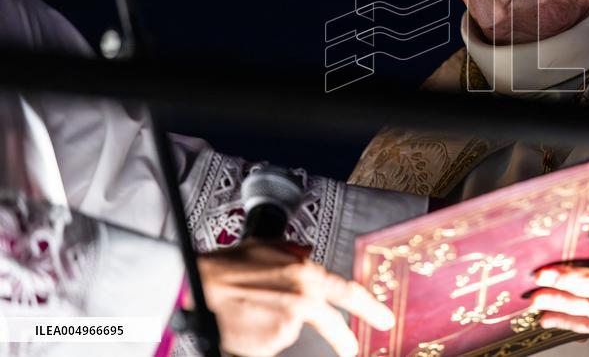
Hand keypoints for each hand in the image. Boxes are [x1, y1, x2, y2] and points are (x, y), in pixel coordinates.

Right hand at [192, 240, 393, 356]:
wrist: (197, 286)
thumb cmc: (228, 266)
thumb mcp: (268, 246)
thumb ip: (294, 251)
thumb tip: (307, 253)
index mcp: (306, 274)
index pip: (349, 293)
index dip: (371, 308)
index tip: (385, 319)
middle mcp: (302, 300)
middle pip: (333, 326)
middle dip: (345, 339)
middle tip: (351, 346)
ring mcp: (286, 325)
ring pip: (293, 330)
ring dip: (281, 324)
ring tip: (255, 309)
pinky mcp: (270, 344)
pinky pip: (273, 342)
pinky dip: (265, 336)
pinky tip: (249, 322)